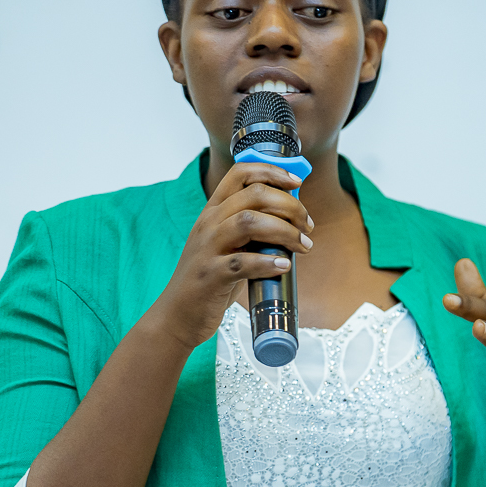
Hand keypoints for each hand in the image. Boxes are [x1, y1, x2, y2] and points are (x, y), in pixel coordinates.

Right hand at [150, 161, 313, 349]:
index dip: (272, 172)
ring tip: (303, 246)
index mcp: (213, 211)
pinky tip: (283, 266)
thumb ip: (251, 229)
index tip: (296, 184)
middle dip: (290, 206)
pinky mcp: (211, 276)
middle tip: (307, 226)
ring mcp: (208, 249)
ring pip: (249, 222)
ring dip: (284, 231)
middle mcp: (209, 223)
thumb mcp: (226, 245)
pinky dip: (268, 262)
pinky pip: (242, 263)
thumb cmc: (210, 279)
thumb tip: (292, 220)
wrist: (178, 314)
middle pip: (254, 195)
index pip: (240, 174)